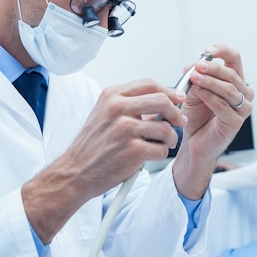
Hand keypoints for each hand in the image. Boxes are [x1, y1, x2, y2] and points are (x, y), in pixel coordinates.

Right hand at [22, 78, 187, 242]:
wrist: (75, 172)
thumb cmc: (92, 146)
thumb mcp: (105, 114)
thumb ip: (130, 104)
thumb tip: (162, 99)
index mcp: (111, 96)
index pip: (149, 84)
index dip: (169, 91)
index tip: (178, 98)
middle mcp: (117, 109)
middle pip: (162, 100)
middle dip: (176, 113)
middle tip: (180, 121)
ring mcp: (125, 129)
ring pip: (165, 127)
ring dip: (170, 138)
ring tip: (161, 144)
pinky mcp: (133, 150)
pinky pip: (161, 149)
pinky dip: (160, 154)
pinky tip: (148, 156)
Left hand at [172, 45, 252, 198]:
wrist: (194, 141)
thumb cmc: (196, 116)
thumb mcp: (192, 91)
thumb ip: (193, 78)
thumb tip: (189, 65)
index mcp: (235, 81)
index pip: (235, 59)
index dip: (223, 51)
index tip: (208, 50)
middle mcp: (243, 93)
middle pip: (231, 74)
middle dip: (213, 68)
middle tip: (197, 66)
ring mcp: (242, 108)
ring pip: (229, 89)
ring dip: (210, 81)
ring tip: (195, 78)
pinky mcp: (236, 122)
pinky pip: (223, 106)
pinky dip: (209, 97)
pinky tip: (197, 92)